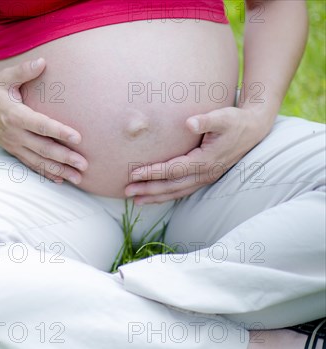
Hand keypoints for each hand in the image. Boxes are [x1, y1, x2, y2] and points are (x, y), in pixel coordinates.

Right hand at [0, 58, 87, 183]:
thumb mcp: (4, 77)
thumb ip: (24, 71)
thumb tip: (43, 61)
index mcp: (15, 115)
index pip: (41, 125)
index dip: (59, 132)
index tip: (78, 137)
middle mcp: (15, 134)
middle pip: (43, 149)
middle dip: (65, 158)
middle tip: (84, 164)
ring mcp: (14, 145)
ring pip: (39, 162)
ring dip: (59, 170)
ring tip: (78, 178)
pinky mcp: (13, 150)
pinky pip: (31, 165)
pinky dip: (46, 173)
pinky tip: (61, 179)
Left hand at [124, 107, 270, 203]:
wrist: (253, 129)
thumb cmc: (235, 120)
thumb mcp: (223, 117)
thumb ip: (206, 120)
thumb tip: (189, 122)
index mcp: (206, 160)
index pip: (173, 170)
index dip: (153, 173)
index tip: (134, 174)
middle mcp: (205, 173)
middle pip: (171, 186)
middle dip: (148, 189)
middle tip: (127, 191)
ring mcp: (206, 178)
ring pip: (176, 192)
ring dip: (155, 197)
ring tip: (135, 200)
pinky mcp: (205, 177)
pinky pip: (182, 190)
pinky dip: (166, 195)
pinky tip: (152, 197)